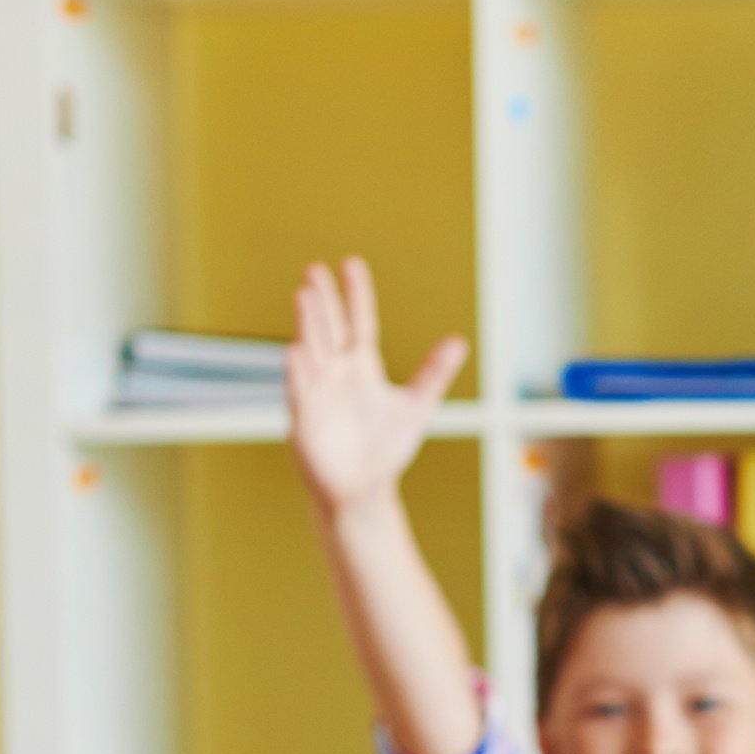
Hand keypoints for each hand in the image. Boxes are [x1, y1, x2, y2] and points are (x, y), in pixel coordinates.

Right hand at [284, 257, 465, 516]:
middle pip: (328, 329)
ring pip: (311, 352)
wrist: (365, 490)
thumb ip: (433, 373)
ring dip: (307, 326)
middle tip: (314, 270)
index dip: (356, 294)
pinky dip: (299, 373)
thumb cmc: (385, 447)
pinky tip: (296, 351)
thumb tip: (458, 341)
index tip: (352, 263)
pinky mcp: (305, 420)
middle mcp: (336, 373)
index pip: (358, 322)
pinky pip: (301, 393)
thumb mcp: (416, 405)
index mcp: (361, 366)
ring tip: (303, 295)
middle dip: (323, 301)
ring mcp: (318, 393)